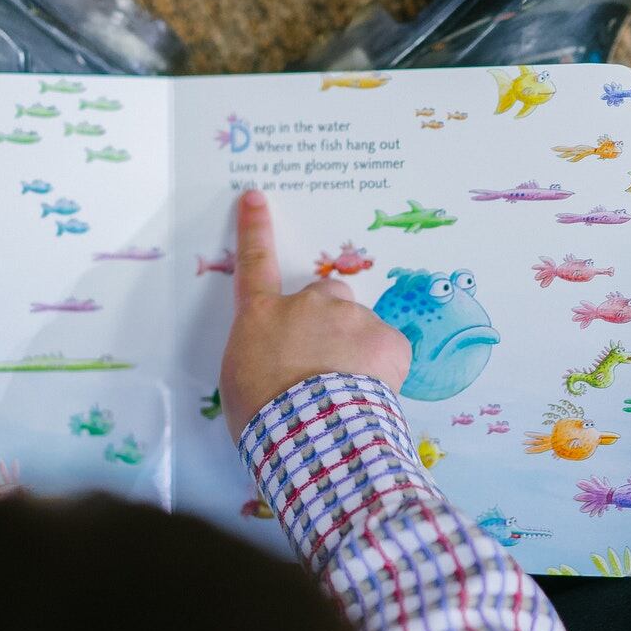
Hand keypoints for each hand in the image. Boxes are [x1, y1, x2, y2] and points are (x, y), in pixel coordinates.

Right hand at [218, 189, 410, 438]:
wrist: (309, 432)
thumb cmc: (264, 416)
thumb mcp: (241, 380)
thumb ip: (262, 352)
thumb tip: (280, 359)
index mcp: (263, 316)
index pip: (255, 263)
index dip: (255, 228)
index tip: (256, 198)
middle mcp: (308, 305)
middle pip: (326, 295)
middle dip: (328, 319)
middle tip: (324, 361)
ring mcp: (350, 318)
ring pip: (360, 325)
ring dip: (357, 349)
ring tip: (346, 390)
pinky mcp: (387, 339)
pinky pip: (389, 350)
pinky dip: (384, 369)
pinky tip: (370, 394)